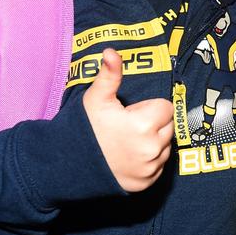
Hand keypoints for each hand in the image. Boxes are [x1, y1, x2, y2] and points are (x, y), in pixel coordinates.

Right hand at [82, 48, 173, 191]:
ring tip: (126, 142)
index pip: (166, 107)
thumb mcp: (96, 98)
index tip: (130, 113)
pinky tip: (128, 157)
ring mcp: (149, 168)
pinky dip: (148, 161)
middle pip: (168, 126)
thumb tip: (111, 51)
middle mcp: (151, 149)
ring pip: (165, 146)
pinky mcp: (146, 183)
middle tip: (127, 127)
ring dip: (152, 142)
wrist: (68, 165)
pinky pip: (158, 166)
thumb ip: (110, 74)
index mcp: (144, 124)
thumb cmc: (84, 128)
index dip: (148, 107)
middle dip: (153, 123)